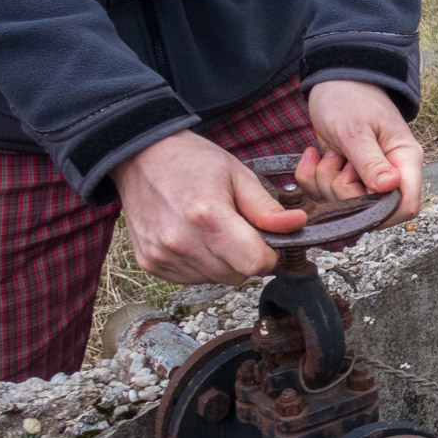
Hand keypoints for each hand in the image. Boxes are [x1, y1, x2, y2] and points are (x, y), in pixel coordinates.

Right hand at [112, 130, 307, 285]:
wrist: (141, 158)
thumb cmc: (192, 162)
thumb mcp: (238, 174)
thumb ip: (266, 208)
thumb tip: (296, 226)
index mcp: (208, 217)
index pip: (254, 263)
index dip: (269, 255)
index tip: (267, 241)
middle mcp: (181, 241)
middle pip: (237, 275)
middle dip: (246, 258)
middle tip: (237, 229)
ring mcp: (162, 255)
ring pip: (215, 279)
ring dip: (223, 262)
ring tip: (212, 230)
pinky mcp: (150, 263)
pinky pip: (191, 278)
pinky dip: (200, 264)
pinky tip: (193, 237)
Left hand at [304, 79, 422, 224]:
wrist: (333, 81)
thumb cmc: (350, 98)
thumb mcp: (355, 130)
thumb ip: (371, 162)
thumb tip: (389, 187)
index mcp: (404, 161)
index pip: (406, 206)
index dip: (383, 212)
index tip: (356, 195)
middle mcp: (390, 173)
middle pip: (371, 210)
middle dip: (343, 191)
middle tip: (338, 160)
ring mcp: (367, 177)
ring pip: (345, 204)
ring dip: (326, 180)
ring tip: (329, 151)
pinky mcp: (346, 176)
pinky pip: (325, 193)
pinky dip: (313, 177)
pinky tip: (316, 155)